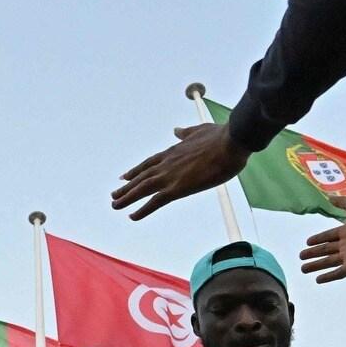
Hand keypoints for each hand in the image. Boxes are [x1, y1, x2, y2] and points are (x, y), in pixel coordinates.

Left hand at [112, 123, 249, 220]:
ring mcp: (170, 175)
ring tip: (115, 205)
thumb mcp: (199, 130)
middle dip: (127, 186)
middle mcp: (167, 163)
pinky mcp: (177, 188)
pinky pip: (155, 202)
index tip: (125, 176)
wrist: (230, 142)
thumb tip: (176, 130)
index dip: (136, 170)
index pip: (150, 162)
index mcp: (173, 151)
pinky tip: (132, 216)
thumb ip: (186, 133)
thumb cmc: (221, 136)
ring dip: (127, 197)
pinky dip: (142, 210)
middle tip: (114, 194)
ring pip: (142, 188)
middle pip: (141, 176)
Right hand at [299, 197, 345, 282]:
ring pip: (330, 262)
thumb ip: (340, 202)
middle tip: (301, 256)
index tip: (307, 242)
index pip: (330, 236)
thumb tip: (328, 197)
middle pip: (328, 250)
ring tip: (303, 269)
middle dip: (314, 254)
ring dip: (316, 266)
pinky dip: (329, 277)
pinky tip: (318, 280)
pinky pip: (339, 272)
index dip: (319, 239)